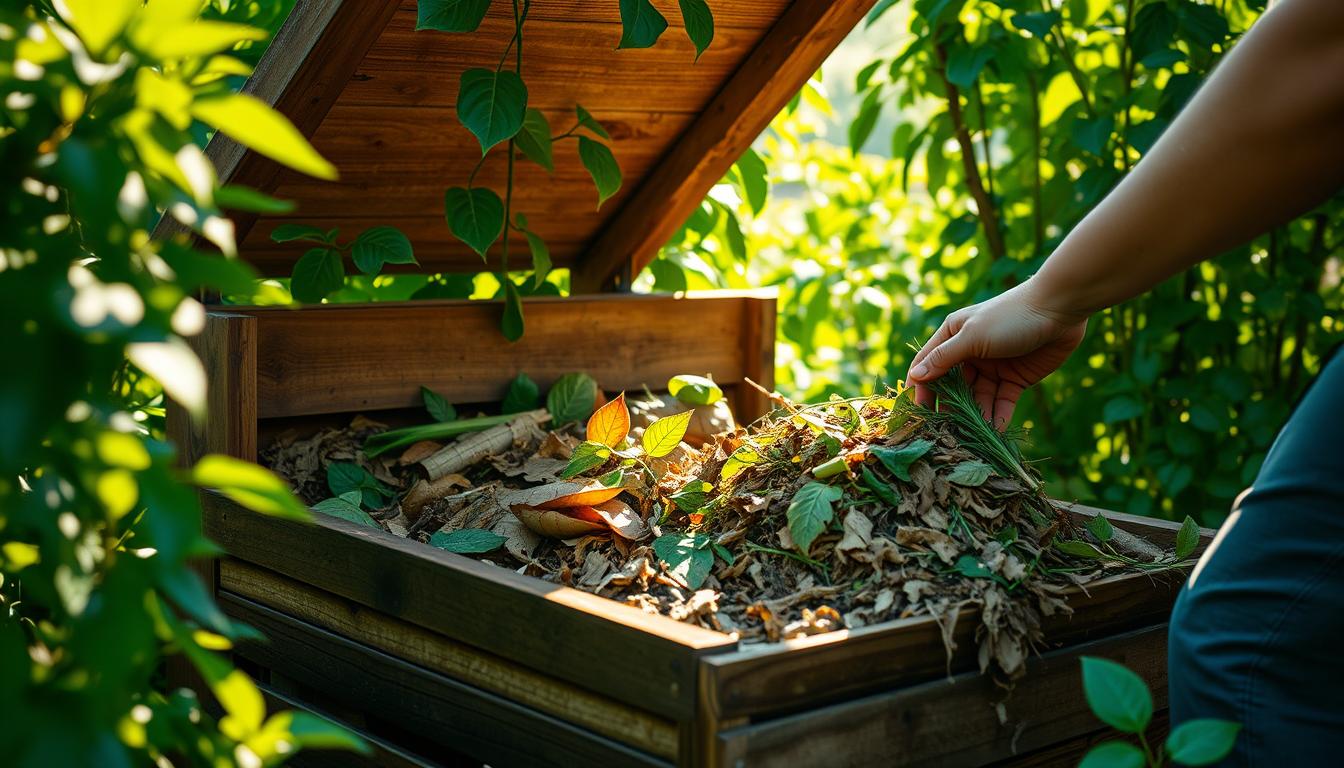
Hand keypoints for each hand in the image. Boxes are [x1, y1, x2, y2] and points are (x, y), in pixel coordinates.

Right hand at [905, 279, 1087, 426]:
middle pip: (952, 387)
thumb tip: (915, 377)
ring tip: (970, 436)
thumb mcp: (972, 336)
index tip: (917, 412)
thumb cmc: (1009, 316)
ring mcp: (992, 368)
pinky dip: (998, 416)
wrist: (1059, 309)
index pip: (928, 366)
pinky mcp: (1015, 379)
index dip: (920, 389)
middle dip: (949, 408)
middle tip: (945, 432)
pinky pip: (1002, 402)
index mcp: (953, 336)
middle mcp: (969, 353)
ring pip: (977, 398)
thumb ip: (943, 358)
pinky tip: (995, 431)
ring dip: (974, 416)